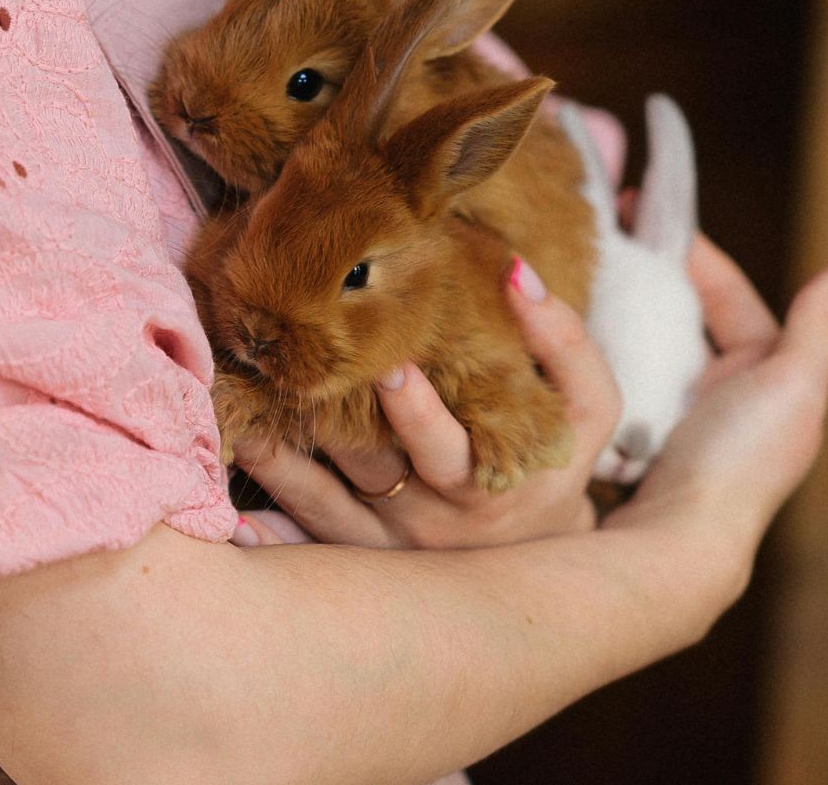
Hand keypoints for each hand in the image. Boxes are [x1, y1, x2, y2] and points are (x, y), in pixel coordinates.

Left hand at [231, 257, 620, 548]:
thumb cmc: (556, 460)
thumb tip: (518, 272)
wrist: (542, 555)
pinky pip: (309, 531)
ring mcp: (391, 543)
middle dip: (331, 424)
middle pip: (372, 470)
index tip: (389, 364)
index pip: (446, 447)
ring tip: (241, 404)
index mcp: (487, 478)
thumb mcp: (588, 405)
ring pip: (326, 500)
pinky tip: (238, 474)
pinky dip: (272, 507)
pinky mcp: (360, 553)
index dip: (417, 410)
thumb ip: (564, 342)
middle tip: (290, 376)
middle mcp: (434, 520)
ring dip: (282, 453)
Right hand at [604, 236, 827, 578]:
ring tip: (578, 277)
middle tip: (602, 238)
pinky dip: (597, 350)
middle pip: (683, 316)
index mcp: (767, 374)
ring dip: (617, 313)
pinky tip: (567, 332)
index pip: (728, 294)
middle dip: (648, 276)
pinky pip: (617, 374)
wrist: (682, 541)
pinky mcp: (634, 434)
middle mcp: (724, 392)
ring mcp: (676, 414)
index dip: (692, 251)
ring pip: (646, 344)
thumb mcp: (793, 384)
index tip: (642, 213)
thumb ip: (820, 323)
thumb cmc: (744, 460)